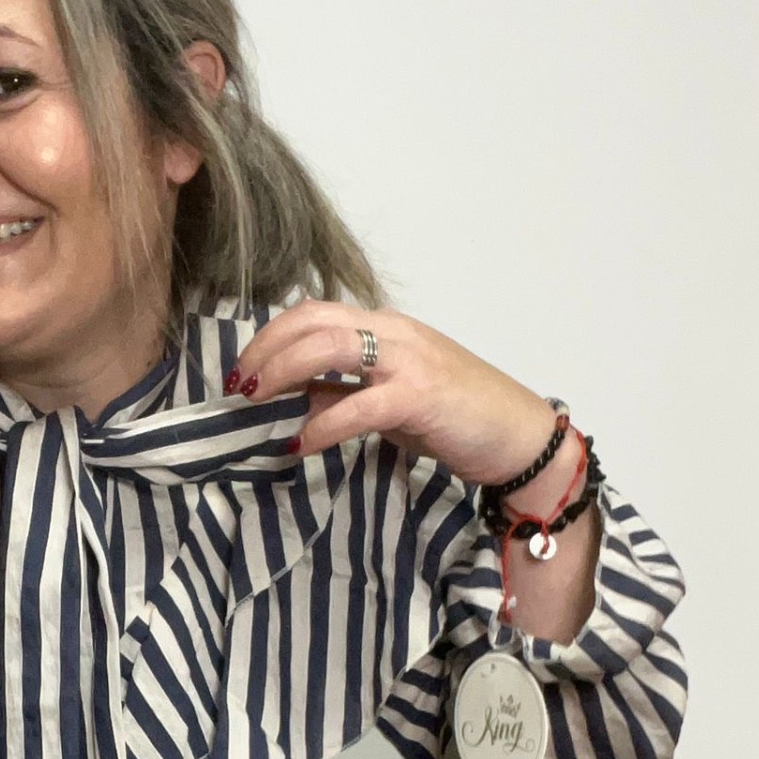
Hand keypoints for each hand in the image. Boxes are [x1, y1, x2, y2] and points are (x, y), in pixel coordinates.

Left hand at [228, 299, 559, 487]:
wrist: (520, 438)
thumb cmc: (457, 419)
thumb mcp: (390, 401)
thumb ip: (347, 392)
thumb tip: (296, 401)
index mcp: (385, 328)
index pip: (314, 313)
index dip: (271, 336)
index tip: (245, 370)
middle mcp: (394, 333)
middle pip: (312, 321)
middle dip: (265, 350)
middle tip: (238, 386)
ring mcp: (409, 360)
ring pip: (328, 347)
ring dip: (282, 373)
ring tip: (256, 403)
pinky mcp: (421, 396)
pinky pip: (357, 405)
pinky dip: (321, 424)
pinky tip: (299, 445)